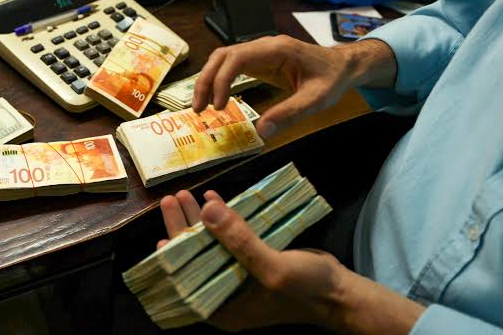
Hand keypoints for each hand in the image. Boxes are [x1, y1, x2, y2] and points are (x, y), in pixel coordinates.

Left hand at [158, 190, 346, 330]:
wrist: (341, 292)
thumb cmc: (307, 290)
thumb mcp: (272, 268)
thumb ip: (239, 241)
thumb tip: (206, 210)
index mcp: (224, 308)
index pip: (187, 282)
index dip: (172, 260)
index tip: (161, 236)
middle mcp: (226, 293)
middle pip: (195, 258)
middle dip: (183, 230)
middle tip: (172, 201)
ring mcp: (239, 275)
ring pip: (211, 244)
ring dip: (200, 220)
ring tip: (185, 195)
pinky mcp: (253, 259)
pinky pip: (230, 238)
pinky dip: (222, 219)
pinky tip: (212, 198)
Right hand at [192, 36, 395, 138]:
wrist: (343, 65)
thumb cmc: (332, 78)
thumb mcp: (316, 99)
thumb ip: (290, 113)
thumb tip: (262, 131)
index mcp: (276, 50)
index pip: (237, 58)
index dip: (222, 80)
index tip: (219, 107)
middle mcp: (264, 46)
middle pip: (222, 56)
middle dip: (206, 80)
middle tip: (199, 109)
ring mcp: (260, 52)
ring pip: (222, 59)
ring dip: (208, 80)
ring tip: (202, 106)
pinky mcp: (259, 61)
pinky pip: (231, 66)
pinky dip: (219, 80)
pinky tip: (216, 99)